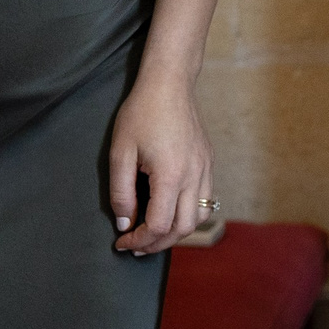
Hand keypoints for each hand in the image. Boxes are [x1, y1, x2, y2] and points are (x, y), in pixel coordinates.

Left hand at [110, 74, 212, 254]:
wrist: (170, 83)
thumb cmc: (142, 113)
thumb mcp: (120, 152)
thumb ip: (121, 193)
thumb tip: (125, 223)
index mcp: (171, 175)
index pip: (159, 225)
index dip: (139, 240)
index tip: (121, 242)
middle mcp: (194, 176)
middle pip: (183, 228)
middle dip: (158, 243)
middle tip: (136, 245)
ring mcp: (205, 169)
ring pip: (199, 217)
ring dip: (176, 231)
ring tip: (154, 232)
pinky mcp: (208, 162)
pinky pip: (205, 199)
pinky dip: (188, 214)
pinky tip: (169, 209)